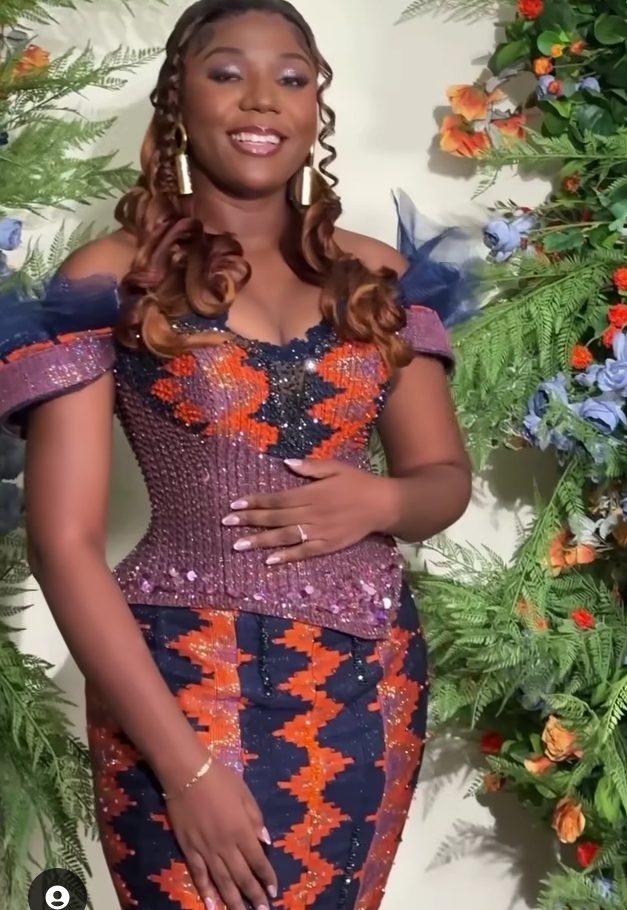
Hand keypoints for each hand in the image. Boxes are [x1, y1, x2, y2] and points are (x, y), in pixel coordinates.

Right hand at [165, 760, 276, 909]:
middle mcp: (226, 845)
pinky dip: (206, 892)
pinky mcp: (189, 850)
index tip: (274, 891)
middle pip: (242, 876)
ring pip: (222, 881)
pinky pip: (199, 875)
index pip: (258, 860)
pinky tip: (211, 905)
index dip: (266, 877)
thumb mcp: (245, 793)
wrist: (187, 774)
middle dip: (254, 895)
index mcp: (242, 830)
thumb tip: (266, 842)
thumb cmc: (219, 779)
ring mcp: (206, 849)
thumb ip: (255, 819)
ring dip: (233, 900)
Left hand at [222, 458, 397, 564]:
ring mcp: (320, 531)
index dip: (255, 501)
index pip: (277, 499)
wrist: (384, 505)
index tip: (235, 503)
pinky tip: (269, 560)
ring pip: (285, 537)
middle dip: (249, 520)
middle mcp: (313, 513)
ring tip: (238, 545)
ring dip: (260, 541)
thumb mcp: (336, 467)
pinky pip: (304, 552)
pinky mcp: (328, 545)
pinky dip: (286, 556)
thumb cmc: (358, 483)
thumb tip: (286, 463)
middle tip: (226, 522)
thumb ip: (311, 467)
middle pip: (276, 518)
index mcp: (312, 493)